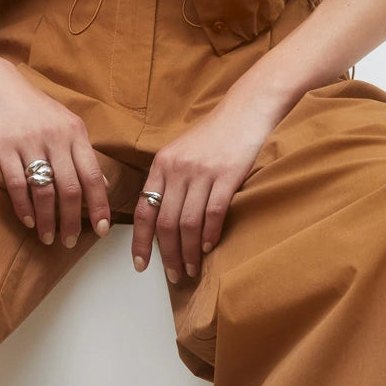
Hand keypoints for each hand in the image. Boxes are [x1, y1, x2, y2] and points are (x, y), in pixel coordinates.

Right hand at [0, 54, 111, 246]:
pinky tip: (27, 221)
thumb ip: (81, 151)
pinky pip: (16, 184)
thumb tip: (101, 182)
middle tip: (70, 241)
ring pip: (44, 191)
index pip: (92, 175)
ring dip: (47, 219)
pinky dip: (23, 207)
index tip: (102, 229)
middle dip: (73, 220)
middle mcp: (55, 137)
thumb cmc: (30, 104)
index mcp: (75, 131)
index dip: (99, 206)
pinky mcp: (3, 146)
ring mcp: (29, 141)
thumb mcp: (63, 121)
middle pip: (70, 188)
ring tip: (48, 237)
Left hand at [131, 94, 279, 282]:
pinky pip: (212, 213)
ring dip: (188, 252)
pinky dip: (209, 235)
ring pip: (187, 223)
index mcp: (161, 165)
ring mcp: (202, 172)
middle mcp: (177, 169)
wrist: (245, 110)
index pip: (143, 210)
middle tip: (174, 276)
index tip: (141, 265)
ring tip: (191, 269)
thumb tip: (160, 219)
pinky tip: (208, 248)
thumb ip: (168, 181)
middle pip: (165, 223)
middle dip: (167, 255)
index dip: (140, 242)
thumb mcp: (181, 152)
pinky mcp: (227, 175)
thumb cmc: (214, 135)